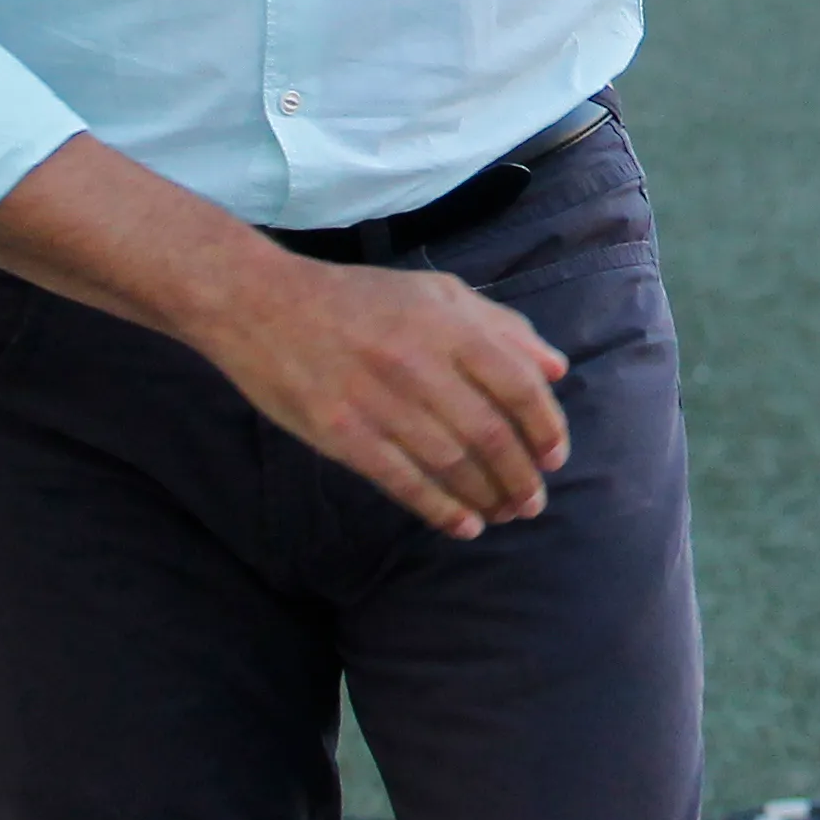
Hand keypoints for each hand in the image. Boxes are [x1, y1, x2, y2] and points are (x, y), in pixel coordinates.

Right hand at [196, 253, 574, 540]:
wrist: (262, 305)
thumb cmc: (359, 299)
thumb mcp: (437, 293)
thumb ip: (501, 326)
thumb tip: (556, 369)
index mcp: (448, 325)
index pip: (517, 384)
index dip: (545, 426)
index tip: (557, 457)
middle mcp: (419, 364)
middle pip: (489, 433)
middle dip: (520, 475)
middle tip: (534, 501)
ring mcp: (379, 402)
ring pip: (450, 463)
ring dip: (486, 496)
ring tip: (505, 514)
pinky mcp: (342, 434)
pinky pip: (402, 481)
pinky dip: (439, 509)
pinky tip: (463, 526)